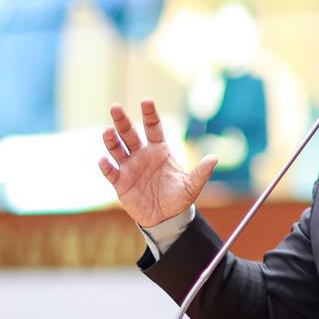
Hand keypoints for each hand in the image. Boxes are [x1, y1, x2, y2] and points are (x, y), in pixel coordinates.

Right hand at [98, 99, 216, 226]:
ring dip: (111, 140)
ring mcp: (130, 167)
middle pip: (130, 134)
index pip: (153, 127)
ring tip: (108, 131)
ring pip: (117, 149)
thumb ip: (201, 172)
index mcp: (159, 150)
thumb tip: (214, 158)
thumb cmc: (179, 197)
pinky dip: (106, 166)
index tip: (146, 101)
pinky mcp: (120, 183)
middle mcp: (142, 154)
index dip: (149, 114)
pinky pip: (111, 172)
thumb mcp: (192, 185)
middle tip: (115, 107)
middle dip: (122, 121)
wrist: (166, 218)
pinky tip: (104, 160)